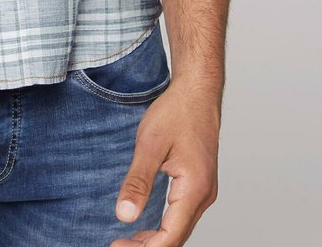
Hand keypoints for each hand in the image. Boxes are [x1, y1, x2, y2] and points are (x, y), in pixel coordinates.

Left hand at [110, 80, 220, 246]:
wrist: (197, 91)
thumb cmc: (176, 112)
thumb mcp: (150, 144)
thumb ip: (138, 182)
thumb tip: (124, 215)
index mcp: (194, 189)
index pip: (170, 236)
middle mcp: (204, 195)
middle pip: (176, 237)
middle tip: (117, 246)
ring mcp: (205, 190)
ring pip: (180, 228)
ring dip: (156, 239)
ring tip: (127, 241)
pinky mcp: (200, 184)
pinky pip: (183, 215)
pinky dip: (165, 227)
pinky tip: (147, 227)